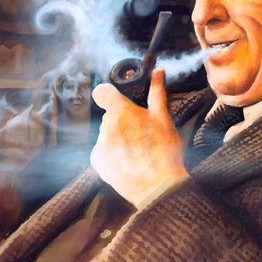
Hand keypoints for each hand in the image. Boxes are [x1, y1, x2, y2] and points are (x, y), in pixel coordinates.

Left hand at [91, 68, 188, 207]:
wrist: (157, 189)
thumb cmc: (164, 153)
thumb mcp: (164, 120)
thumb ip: (157, 93)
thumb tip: (157, 72)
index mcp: (121, 112)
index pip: (102, 92)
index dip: (109, 94)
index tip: (117, 100)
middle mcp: (105, 126)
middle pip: (110, 117)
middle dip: (122, 122)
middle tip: (141, 133)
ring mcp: (99, 145)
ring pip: (107, 135)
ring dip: (118, 139)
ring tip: (137, 152)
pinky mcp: (97, 162)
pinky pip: (103, 152)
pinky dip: (112, 155)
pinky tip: (129, 162)